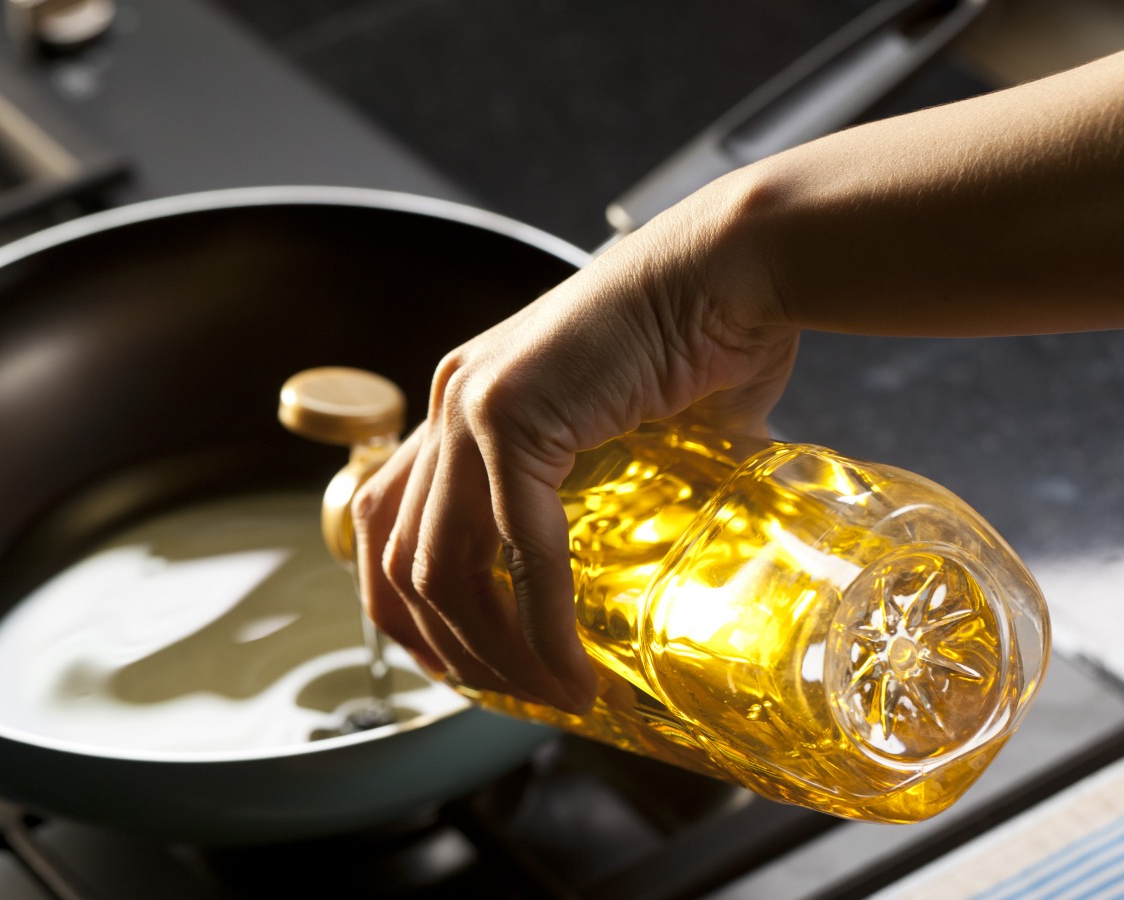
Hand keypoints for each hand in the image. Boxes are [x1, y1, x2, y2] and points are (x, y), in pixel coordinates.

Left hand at [352, 174, 798, 710]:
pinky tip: (573, 666)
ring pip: (440, 566)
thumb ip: (612, 490)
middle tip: (504, 697)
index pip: (386, 518)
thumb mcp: (629, 428)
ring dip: (491, 650)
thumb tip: (653, 562)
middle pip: (395, 554)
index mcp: (466, 401)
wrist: (737, 266)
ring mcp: (471, 403)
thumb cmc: (703, 336)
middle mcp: (450, 400)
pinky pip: (517, 547)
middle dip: (443, 645)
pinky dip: (541, 621)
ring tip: (550, 693)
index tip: (457, 663)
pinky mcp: (512, 413)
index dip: (404, 605)